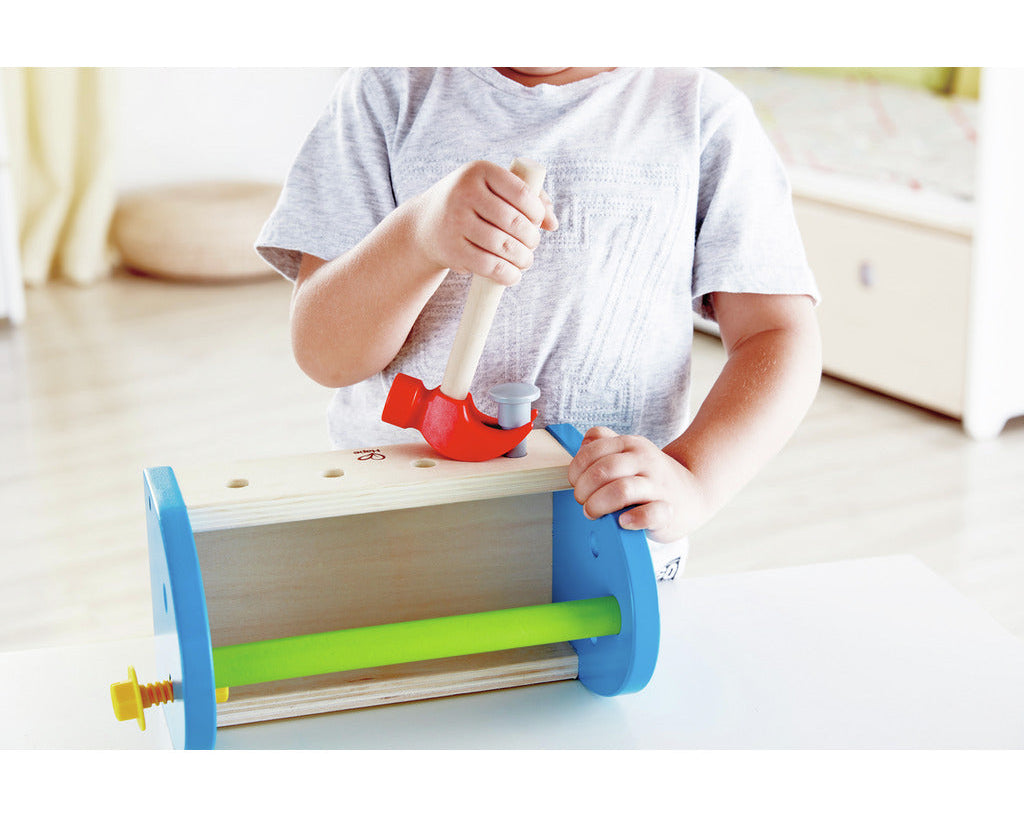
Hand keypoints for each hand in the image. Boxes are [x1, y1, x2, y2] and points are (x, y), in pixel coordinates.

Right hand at [410, 160, 557, 285]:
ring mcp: (456, 221)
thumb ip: (528, 198)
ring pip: (503, 245)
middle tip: (532, 245)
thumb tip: (552, 223)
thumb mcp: (492, 190)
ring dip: (522, 259)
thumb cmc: (470, 205)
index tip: (537, 222)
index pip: (521, 192)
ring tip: (525, 261)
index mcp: (479, 171)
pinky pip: (488, 265)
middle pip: (514, 221)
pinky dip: (507, 274)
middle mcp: (464, 192)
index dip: (536, 212)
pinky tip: (513, 275)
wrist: (424, 225)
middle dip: (531, 239)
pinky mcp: (452, 249)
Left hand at [567, 427, 706, 543]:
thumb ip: (604, 443)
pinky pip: (648, 514)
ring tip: (594, 513)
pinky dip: (631, 520)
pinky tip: (623, 522)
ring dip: (599, 505)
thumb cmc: (650, 476)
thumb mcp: (629, 452)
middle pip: (604, 471)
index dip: (576, 470)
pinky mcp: (667, 511)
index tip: (576, 483)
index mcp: (631, 444)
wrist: (693, 493)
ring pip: (621, 491)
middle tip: (583, 502)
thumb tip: (583, 446)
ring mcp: (658, 486)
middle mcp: (645, 461)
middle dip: (584, 490)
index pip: (592, 451)